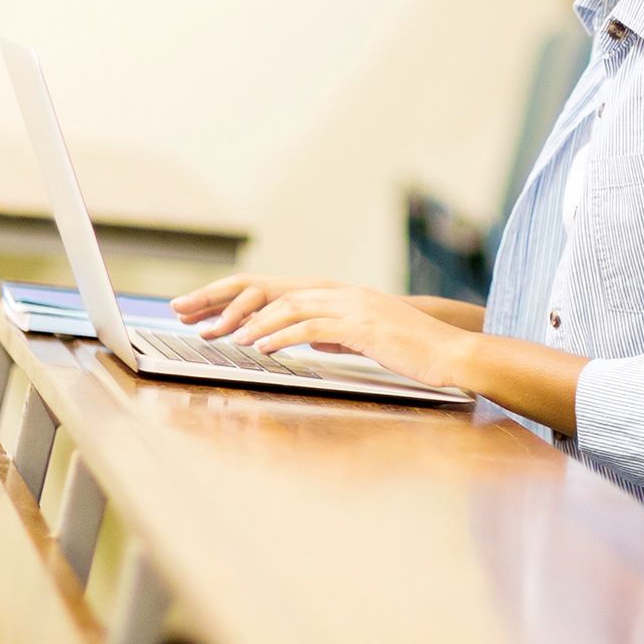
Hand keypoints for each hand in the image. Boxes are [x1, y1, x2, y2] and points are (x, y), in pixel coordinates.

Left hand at [172, 276, 472, 393]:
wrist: (453, 354)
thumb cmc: (415, 353)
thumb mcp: (369, 340)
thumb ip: (339, 334)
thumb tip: (312, 339)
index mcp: (342, 295)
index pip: (278, 289)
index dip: (237, 297)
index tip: (202, 308)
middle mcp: (342, 293)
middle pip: (272, 290)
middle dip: (226, 301)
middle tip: (189, 314)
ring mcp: (352, 306)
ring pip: (288, 306)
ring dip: (250, 322)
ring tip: (221, 338)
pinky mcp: (361, 326)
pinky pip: (311, 327)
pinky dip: (281, 336)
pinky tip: (260, 348)